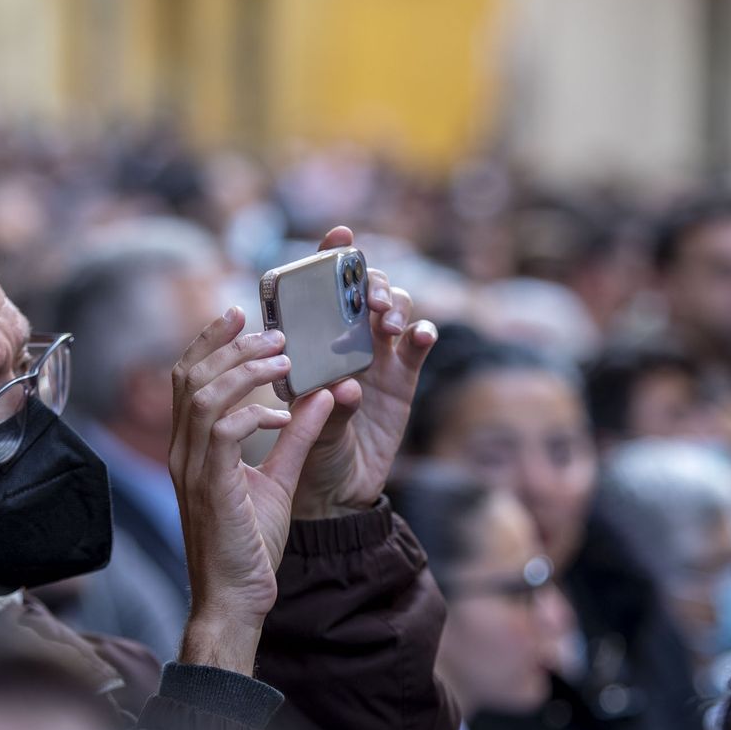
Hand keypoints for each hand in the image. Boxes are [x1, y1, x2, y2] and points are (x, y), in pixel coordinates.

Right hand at [169, 308, 334, 674]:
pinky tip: (281, 413)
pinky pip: (223, 430)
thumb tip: (320, 395)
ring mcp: (191, 468)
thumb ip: (294, 437)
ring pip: (204, 394)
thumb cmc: (250, 545)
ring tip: (285, 360)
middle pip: (189, 375)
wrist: (236, 598)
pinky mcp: (210, 486)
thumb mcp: (278, 480)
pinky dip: (252, 412)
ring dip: (247, 371)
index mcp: (190, 447)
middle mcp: (182, 451)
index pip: (187, 377)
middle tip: (273, 330)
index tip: (240, 313)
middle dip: (230, 343)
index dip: (210, 340)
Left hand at [291, 226, 437, 518]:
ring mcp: (378, 357)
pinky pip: (417, 347)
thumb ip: (327, 409)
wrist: (338, 493)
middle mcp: (344, 340)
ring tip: (389, 324)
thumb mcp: (307, 433)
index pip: (319, 288)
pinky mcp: (404, 380)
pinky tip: (419, 336)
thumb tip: (349, 386)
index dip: (331, 256)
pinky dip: (423, 334)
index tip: (341, 236)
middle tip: (371, 301)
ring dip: (396, 305)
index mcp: (311, 340)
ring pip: (395, 310)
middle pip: (366, 290)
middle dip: (372, 283)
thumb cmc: (308, 456)